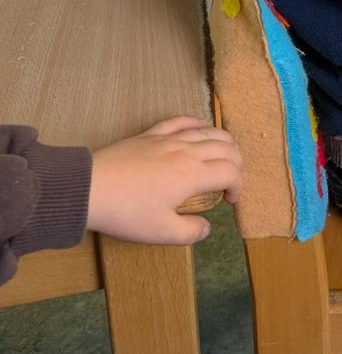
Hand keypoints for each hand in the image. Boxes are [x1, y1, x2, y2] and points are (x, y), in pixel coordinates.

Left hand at [87, 117, 241, 245]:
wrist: (91, 188)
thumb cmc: (127, 212)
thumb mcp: (161, 232)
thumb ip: (190, 232)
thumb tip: (206, 227)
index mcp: (193, 175)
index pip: (230, 172)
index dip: (238, 186)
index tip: (230, 200)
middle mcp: (187, 151)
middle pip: (226, 147)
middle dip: (236, 163)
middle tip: (231, 180)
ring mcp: (170, 138)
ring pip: (208, 131)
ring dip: (224, 142)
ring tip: (224, 155)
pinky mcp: (152, 134)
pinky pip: (182, 121)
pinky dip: (198, 123)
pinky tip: (201, 128)